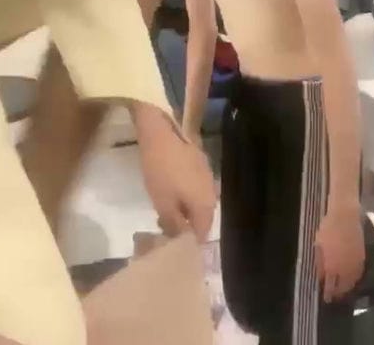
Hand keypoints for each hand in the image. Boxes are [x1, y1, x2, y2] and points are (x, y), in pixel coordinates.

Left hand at [135, 108, 215, 242]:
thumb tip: (181, 238)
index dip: (187, 241)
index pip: (201, 233)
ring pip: (198, 201)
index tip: (171, 243)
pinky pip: (196, 187)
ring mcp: (208, 175)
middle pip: (202, 217)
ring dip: (184, 207)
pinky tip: (170, 189)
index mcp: (206, 205)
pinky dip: (185, 193)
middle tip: (165, 225)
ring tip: (165, 208)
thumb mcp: (162, 202)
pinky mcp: (201, 162)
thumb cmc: (161, 169)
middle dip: (185, 224)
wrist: (162, 131)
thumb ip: (173, 224)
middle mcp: (212, 192)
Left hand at [315, 209, 364, 301]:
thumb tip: (319, 276)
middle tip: (333, 297)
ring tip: (342, 290)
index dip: (328, 293)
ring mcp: (355, 264)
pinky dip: (354, 279)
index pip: (330, 286)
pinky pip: (358, 274)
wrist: (345, 217)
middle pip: (343, 287)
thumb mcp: (317, 245)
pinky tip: (350, 278)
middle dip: (338, 293)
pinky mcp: (362, 258)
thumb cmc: (327, 228)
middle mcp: (344, 269)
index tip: (325, 298)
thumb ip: (319, 262)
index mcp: (331, 266)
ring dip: (347, 288)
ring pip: (352, 282)